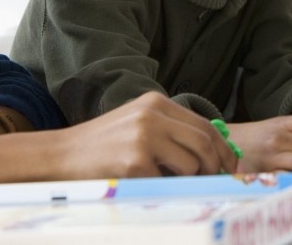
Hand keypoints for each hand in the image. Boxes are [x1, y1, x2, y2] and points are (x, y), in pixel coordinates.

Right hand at [59, 92, 236, 176]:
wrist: (61, 155)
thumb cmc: (103, 145)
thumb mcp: (138, 124)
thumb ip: (171, 132)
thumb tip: (213, 154)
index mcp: (157, 103)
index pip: (206, 125)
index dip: (223, 149)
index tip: (230, 167)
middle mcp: (152, 115)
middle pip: (204, 143)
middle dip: (215, 167)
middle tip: (214, 182)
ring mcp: (144, 137)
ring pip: (191, 163)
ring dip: (190, 179)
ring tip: (172, 182)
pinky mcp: (135, 162)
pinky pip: (166, 181)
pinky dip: (163, 188)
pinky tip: (145, 184)